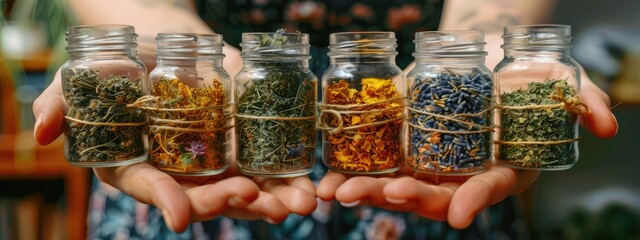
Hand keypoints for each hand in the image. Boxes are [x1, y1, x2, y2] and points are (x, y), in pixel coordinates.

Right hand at [33, 70, 316, 231]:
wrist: (164, 38)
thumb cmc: (121, 58)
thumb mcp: (88, 73)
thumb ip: (62, 101)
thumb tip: (38, 133)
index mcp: (138, 163)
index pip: (149, 187)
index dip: (163, 201)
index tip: (177, 216)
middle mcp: (178, 170)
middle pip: (202, 196)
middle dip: (226, 203)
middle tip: (248, 198)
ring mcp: (212, 161)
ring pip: (240, 190)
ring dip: (269, 201)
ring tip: (297, 203)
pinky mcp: (241, 144)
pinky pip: (265, 167)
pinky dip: (286, 178)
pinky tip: (309, 185)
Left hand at [317, 75, 617, 227]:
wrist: (482, 58)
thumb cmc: (524, 76)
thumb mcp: (560, 82)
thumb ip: (584, 102)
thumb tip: (606, 124)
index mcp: (497, 168)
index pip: (488, 188)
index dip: (475, 200)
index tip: (457, 215)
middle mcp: (459, 174)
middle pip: (433, 194)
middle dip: (409, 197)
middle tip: (388, 192)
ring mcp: (427, 165)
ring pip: (396, 187)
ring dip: (368, 191)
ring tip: (340, 191)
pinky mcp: (399, 148)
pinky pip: (373, 167)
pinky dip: (349, 175)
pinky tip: (327, 181)